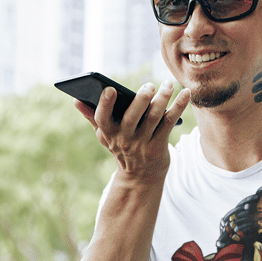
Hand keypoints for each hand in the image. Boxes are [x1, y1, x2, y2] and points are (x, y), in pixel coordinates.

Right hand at [75, 80, 191, 182]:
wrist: (140, 176)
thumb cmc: (121, 147)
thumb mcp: (105, 135)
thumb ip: (92, 116)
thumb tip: (75, 100)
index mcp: (108, 133)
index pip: (102, 119)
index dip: (105, 104)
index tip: (110, 89)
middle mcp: (124, 139)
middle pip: (132, 117)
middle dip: (141, 100)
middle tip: (149, 85)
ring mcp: (143, 144)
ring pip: (154, 118)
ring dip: (163, 99)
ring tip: (168, 84)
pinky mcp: (159, 146)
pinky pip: (169, 123)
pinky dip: (179, 106)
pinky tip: (185, 93)